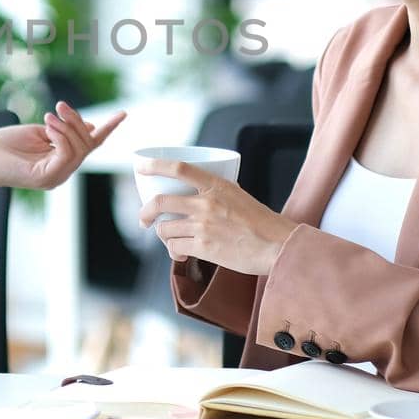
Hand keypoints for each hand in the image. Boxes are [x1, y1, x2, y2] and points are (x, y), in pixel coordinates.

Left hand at [0, 101, 126, 191]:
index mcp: (60, 160)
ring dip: (68, 127)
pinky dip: (62, 137)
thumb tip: (89, 124)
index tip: (123, 112)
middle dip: (77, 121)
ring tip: (49, 115)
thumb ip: (62, 130)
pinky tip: (49, 127)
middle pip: (87, 144)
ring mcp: (55, 177)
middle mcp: (61, 171)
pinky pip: (66, 155)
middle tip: (58, 106)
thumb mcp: (38, 131)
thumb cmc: (3, 146)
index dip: (108, 128)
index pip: (90, 144)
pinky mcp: (45, 178)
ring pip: (79, 149)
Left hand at [137, 158, 297, 276]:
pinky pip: (175, 248)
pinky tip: (181, 252)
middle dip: (145, 212)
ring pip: (165, 229)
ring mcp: (204, 226)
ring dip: (163, 235)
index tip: (140, 168)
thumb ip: (215, 192)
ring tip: (171, 239)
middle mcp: (207, 203)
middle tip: (144, 219)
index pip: (179, 168)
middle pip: (160, 202)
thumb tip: (193, 192)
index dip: (155, 166)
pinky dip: (174, 251)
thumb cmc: (261, 223)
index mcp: (217, 185)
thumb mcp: (238, 195)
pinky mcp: (204, 247)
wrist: (278, 246)